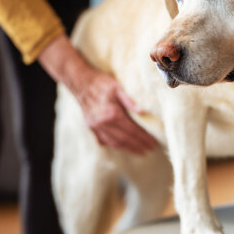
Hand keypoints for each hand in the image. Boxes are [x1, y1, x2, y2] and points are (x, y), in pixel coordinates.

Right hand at [38, 34, 156, 153]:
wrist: (80, 82)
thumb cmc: (101, 83)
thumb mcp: (117, 87)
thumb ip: (129, 100)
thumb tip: (143, 111)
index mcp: (112, 114)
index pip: (132, 130)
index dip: (143, 138)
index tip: (153, 143)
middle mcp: (104, 123)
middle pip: (125, 139)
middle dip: (138, 145)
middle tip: (149, 149)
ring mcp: (96, 126)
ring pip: (114, 142)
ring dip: (127, 148)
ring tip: (139, 151)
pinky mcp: (90, 126)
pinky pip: (103, 140)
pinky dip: (114, 145)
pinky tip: (121, 146)